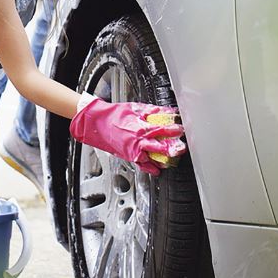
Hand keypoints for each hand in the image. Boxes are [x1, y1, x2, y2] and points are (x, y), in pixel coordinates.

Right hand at [69, 98, 186, 174]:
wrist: (96, 123)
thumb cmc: (114, 114)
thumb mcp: (136, 109)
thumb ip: (153, 111)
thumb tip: (167, 112)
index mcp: (140, 128)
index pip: (161, 130)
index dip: (173, 130)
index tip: (180, 130)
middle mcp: (137, 142)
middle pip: (159, 148)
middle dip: (172, 149)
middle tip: (181, 149)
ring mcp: (133, 151)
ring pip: (152, 159)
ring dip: (163, 161)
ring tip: (172, 160)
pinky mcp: (128, 156)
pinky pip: (142, 164)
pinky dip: (150, 168)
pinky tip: (157, 169)